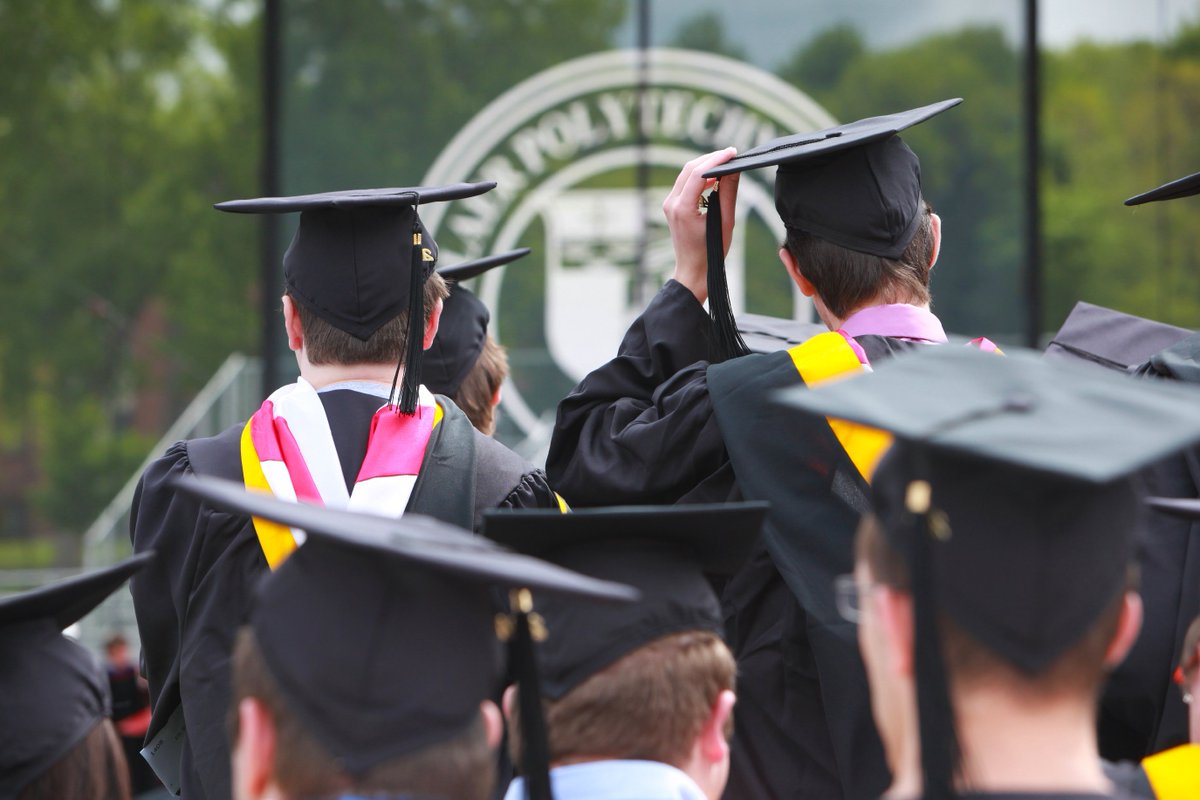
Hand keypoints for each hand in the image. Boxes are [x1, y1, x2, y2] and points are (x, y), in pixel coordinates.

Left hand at [662, 148, 739, 303]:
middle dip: (711, 158)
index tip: (733, 153)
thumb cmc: (711, 251)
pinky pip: (685, 184)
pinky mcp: (671, 206)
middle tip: (731, 154)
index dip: (717, 160)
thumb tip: (734, 169)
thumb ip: (728, 193)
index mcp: (682, 208)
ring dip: (705, 166)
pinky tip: (715, 177)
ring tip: (726, 163)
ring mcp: (669, 204)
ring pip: (686, 174)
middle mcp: (671, 203)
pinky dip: (700, 177)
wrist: (694, 271)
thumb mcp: (725, 221)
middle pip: (690, 169)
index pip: (698, 173)